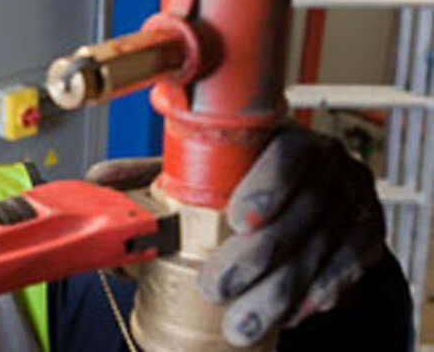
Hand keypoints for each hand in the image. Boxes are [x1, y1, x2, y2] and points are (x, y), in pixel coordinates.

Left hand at [85, 126, 385, 346]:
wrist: (310, 197)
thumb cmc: (247, 180)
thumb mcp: (205, 172)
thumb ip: (157, 174)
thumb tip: (98, 180)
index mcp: (288, 139)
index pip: (289, 153)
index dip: (268, 185)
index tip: (239, 218)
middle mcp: (330, 168)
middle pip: (304, 212)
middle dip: (259, 256)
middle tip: (217, 287)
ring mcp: (353, 205)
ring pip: (323, 251)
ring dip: (280, 293)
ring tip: (240, 324)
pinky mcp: (365, 241)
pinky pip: (347, 273)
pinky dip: (317, 297)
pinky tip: (291, 316)